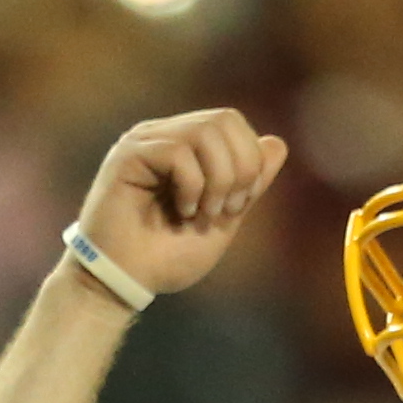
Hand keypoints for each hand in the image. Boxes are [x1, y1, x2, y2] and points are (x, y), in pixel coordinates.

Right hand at [75, 110, 288, 301]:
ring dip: (218, 179)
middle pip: (224, 119)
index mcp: (185, 146)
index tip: (237, 207)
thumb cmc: (166, 257)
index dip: (250, 161)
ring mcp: (144, 142)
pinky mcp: (128, 155)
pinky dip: (193, 186)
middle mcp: (164, 135)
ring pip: (205, 131)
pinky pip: (179, 152)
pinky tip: (182, 212)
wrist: (125, 283)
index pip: (232, 122)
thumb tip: (278, 143)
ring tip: (203, 214)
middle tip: (225, 210)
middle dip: (239, 169)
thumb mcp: (223, 218)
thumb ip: (250, 183)